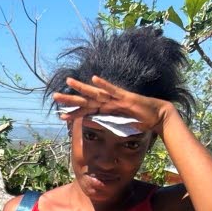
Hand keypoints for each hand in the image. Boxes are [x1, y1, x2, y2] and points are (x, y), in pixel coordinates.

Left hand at [53, 75, 173, 133]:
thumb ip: (108, 127)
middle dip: (70, 99)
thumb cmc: (140, 122)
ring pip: (95, 92)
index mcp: (106, 110)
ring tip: (68, 82)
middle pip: (86, 100)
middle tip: (54, 97)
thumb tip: (96, 131)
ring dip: (82, 87)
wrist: (157, 116)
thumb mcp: (120, 128)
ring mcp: (116, 98)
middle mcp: (108, 102)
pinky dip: (104, 85)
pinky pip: (113, 90)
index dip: (73, 113)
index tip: (60, 116)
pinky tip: (94, 79)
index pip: (86, 111)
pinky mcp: (126, 97)